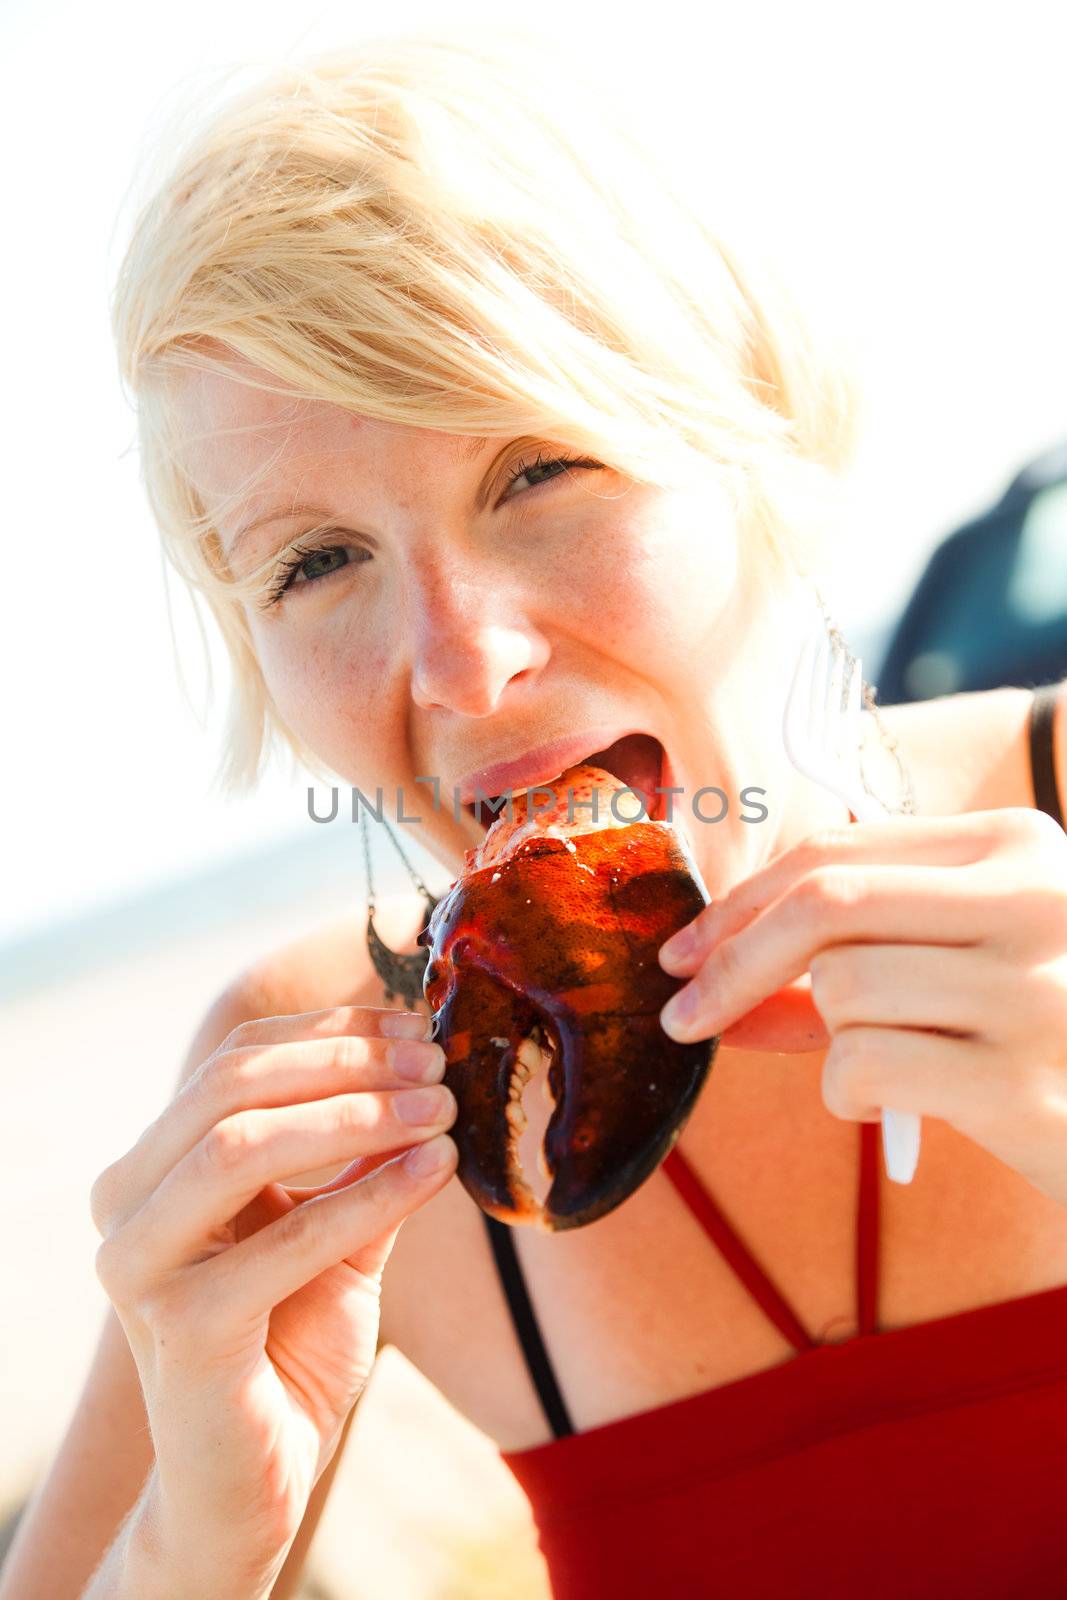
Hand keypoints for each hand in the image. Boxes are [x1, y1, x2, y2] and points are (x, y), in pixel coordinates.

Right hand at [90, 1006, 456, 1594]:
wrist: (253, 1479)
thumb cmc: (289, 1343)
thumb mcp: (333, 1230)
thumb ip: (363, 1156)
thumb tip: (426, 1068)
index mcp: (154, 1166)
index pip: (236, 1058)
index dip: (331, 1032)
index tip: (417, 1028)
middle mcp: (127, 1204)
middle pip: (232, 1085)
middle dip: (346, 1063)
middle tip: (437, 1064)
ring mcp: (140, 1265)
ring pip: (240, 1143)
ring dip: (357, 1116)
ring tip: (442, 1111)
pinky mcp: (178, 1330)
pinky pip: (285, 1241)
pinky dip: (368, 1197)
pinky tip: (434, 1173)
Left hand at [657, 809, 1066, 1208]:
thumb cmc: (1045, 1034)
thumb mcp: (969, 958)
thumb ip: (859, 945)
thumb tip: (713, 971)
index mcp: (1019, 845)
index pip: (839, 850)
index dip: (744, 901)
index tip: (689, 949)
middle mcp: (1035, 900)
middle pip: (826, 902)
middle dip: (732, 960)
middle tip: (684, 1015)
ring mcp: (1034, 989)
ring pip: (841, 986)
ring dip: (825, 1037)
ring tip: (878, 1064)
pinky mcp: (1020, 1083)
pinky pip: (861, 1066)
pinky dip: (846, 1093)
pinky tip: (887, 1107)